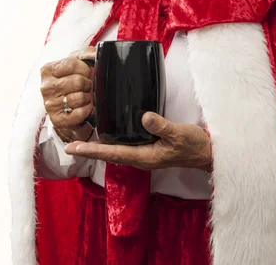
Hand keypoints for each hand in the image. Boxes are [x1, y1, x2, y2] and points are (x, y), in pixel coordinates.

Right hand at [40, 46, 95, 141]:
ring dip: (87, 98)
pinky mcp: (57, 119)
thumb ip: (86, 54)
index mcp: (48, 70)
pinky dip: (86, 110)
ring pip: (78, 98)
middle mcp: (46, 87)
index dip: (84, 68)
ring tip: (84, 97)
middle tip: (86, 87)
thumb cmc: (72, 82)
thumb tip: (96, 53)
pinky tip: (83, 108)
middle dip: (87, 84)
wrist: (67, 108)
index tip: (85, 73)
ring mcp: (50, 104)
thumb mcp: (77, 63)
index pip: (72, 63)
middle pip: (77, 81)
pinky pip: (79, 113)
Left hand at [64, 113, 212, 171]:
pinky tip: (108, 133)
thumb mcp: (179, 133)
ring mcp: (144, 153)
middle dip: (90, 149)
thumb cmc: (193, 145)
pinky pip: (124, 146)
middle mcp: (140, 157)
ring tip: (81, 140)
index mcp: (145, 157)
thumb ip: (162, 126)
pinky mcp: (148, 147)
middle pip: (109, 154)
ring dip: (98, 146)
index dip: (92, 149)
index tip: (74, 147)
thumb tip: (143, 117)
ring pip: (115, 151)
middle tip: (69, 145)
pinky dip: (111, 142)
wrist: (206, 153)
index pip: (113, 153)